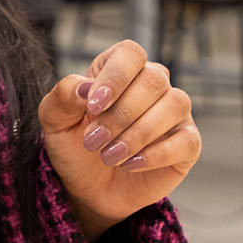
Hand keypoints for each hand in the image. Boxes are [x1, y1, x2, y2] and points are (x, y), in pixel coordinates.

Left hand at [38, 39, 199, 241]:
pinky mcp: (187, 143)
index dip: (115, 76)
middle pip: (153, 80)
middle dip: (120, 115)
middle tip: (93, 142)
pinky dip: (156, 154)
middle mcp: (152, 84)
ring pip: (175, 104)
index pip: (130, 53)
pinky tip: (130, 164)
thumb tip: (85, 87)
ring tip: (109, 156)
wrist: (88, 189)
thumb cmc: (74, 146)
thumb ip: (63, 96)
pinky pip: (186, 140)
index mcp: (119, 69)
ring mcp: (173, 113)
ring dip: (138, 134)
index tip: (93, 106)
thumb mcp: (55, 121)